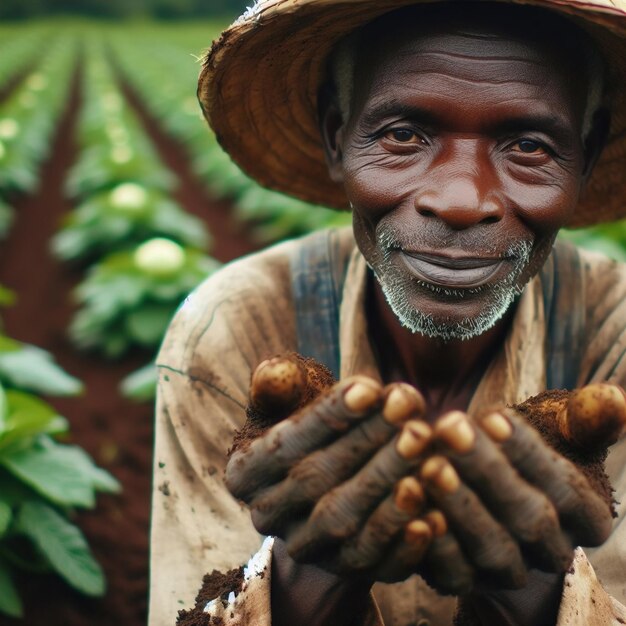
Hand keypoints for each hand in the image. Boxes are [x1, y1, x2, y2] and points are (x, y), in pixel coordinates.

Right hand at [225, 375, 439, 580]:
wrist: (322, 489)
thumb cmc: (308, 433)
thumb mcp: (287, 404)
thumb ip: (279, 385)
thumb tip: (277, 370)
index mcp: (246, 473)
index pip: (286, 443)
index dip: (330, 415)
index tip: (370, 388)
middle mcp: (267, 516)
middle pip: (317, 479)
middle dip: (368, 441)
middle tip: (409, 410)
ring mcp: (307, 549)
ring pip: (345, 521)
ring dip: (388, 483)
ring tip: (425, 447)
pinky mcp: (346, 572)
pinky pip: (376, 564)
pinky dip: (405, 541)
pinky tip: (435, 512)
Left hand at [417, 405, 613, 594]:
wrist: (484, 487)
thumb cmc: (522, 451)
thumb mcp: (557, 431)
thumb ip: (583, 417)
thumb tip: (614, 397)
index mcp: (587, 516)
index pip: (565, 486)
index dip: (527, 451)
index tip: (491, 415)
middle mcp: (553, 551)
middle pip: (528, 516)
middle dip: (486, 470)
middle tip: (449, 429)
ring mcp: (511, 571)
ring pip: (492, 547)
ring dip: (459, 505)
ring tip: (428, 463)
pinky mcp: (467, 582)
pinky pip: (454, 573)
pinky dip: (433, 543)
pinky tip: (412, 505)